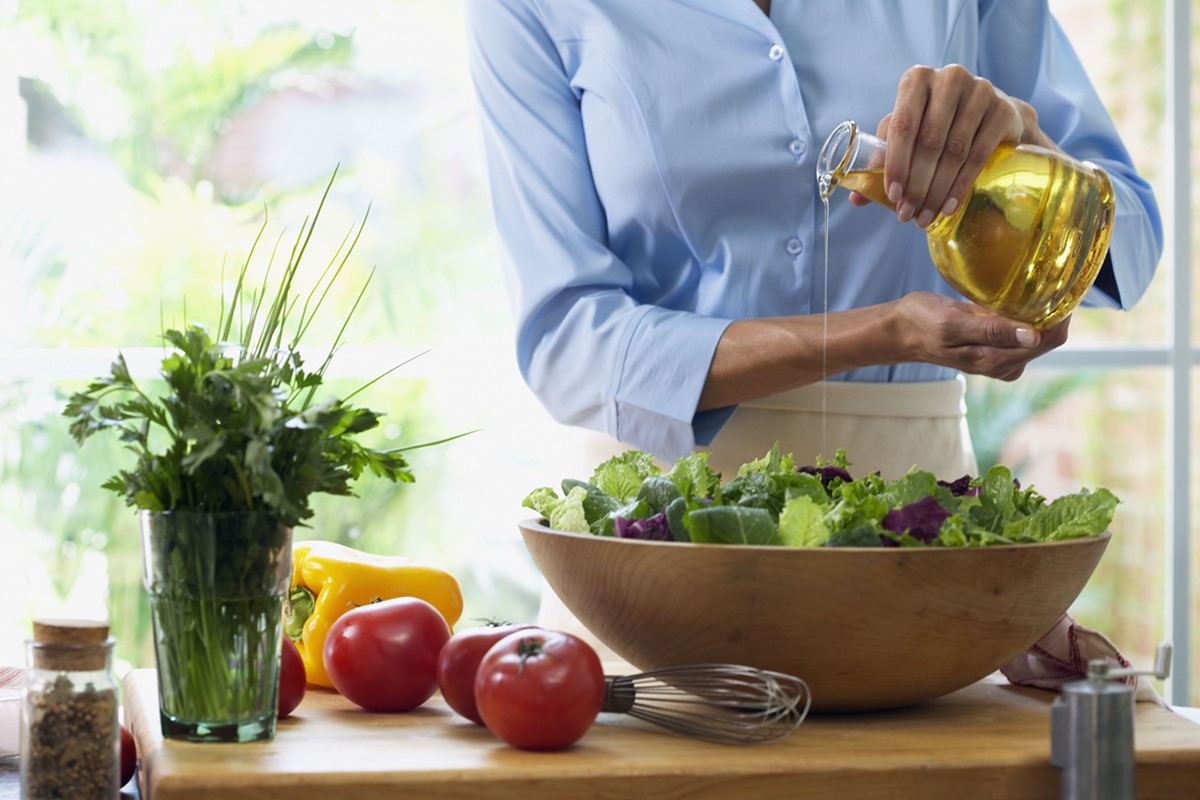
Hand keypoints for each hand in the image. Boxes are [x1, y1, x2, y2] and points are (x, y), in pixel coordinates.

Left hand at [871, 64, 1043, 228]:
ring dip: (936, 190)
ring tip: (925, 216)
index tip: (892, 196)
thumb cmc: (938, 122)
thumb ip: (884, 158)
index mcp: (916, 80)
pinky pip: (978, 155)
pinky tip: (949, 206)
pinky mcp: (1002, 110)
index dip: (895, 164)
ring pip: (953, 151)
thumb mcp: (909, 133)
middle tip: (907, 214)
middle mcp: (948, 79)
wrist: (992, 114)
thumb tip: (857, 198)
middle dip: (916, 184)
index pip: (902, 126)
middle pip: (928, 142)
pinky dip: (961, 185)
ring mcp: (980, 91)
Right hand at [896, 293, 1068, 380]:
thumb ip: (991, 331)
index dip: (1061, 314)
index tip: (1060, 284)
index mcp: (997, 360)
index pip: (1049, 340)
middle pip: (1049, 337)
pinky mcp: (997, 344)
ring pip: (1039, 331)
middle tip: (1048, 275)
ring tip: (1034, 281)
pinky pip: (1024, 327)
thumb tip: (1033, 335)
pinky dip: (1026, 309)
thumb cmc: (921, 323)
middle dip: (1054, 309)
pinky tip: (1018, 293)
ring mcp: (1002, 354)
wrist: (900, 330)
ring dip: (1040, 308)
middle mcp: (1005, 362)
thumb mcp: (953, 324)